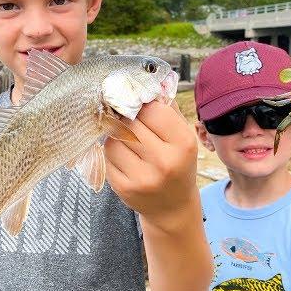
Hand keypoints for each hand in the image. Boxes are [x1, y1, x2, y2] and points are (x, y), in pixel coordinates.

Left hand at [104, 100, 198, 225]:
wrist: (173, 208)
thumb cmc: (178, 165)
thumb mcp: (183, 138)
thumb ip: (168, 110)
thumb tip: (146, 83)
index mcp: (183, 144)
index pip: (152, 110)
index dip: (143, 105)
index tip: (140, 108)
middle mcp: (164, 162)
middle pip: (131, 123)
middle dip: (127, 119)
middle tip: (129, 121)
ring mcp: (143, 177)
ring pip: (114, 139)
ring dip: (117, 136)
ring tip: (129, 142)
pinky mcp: (124, 188)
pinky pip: (108, 157)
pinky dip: (113, 152)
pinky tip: (125, 158)